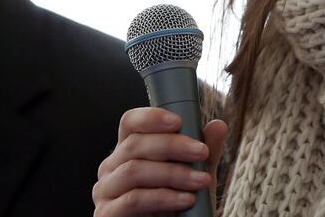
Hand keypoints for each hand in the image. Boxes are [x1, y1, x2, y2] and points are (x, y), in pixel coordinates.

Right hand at [93, 107, 227, 215]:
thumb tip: (218, 126)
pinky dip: (163, 198)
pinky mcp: (107, 214)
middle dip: (172, 145)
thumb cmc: (176, 206)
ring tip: (200, 181)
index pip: (130, 123)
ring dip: (172, 173)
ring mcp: (105, 191)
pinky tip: (186, 200)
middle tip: (201, 152)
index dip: (151, 117)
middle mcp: (111, 167)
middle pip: (134, 144)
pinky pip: (134, 199)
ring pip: (134, 170)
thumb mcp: (194, 176)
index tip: (178, 122)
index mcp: (127, 151)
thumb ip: (204, 153)